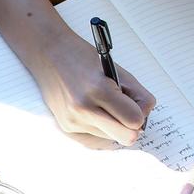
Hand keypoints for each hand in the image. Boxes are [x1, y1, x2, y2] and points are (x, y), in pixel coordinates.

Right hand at [23, 26, 154, 144]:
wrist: (48, 55)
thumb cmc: (83, 58)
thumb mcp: (117, 70)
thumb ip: (137, 95)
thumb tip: (144, 119)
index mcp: (99, 90)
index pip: (135, 120)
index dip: (140, 113)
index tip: (136, 104)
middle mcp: (83, 109)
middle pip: (126, 138)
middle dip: (131, 126)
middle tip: (126, 111)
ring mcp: (73, 121)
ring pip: (111, 138)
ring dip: (112, 125)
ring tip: (101, 104)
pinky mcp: (66, 127)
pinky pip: (95, 137)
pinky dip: (100, 126)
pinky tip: (91, 110)